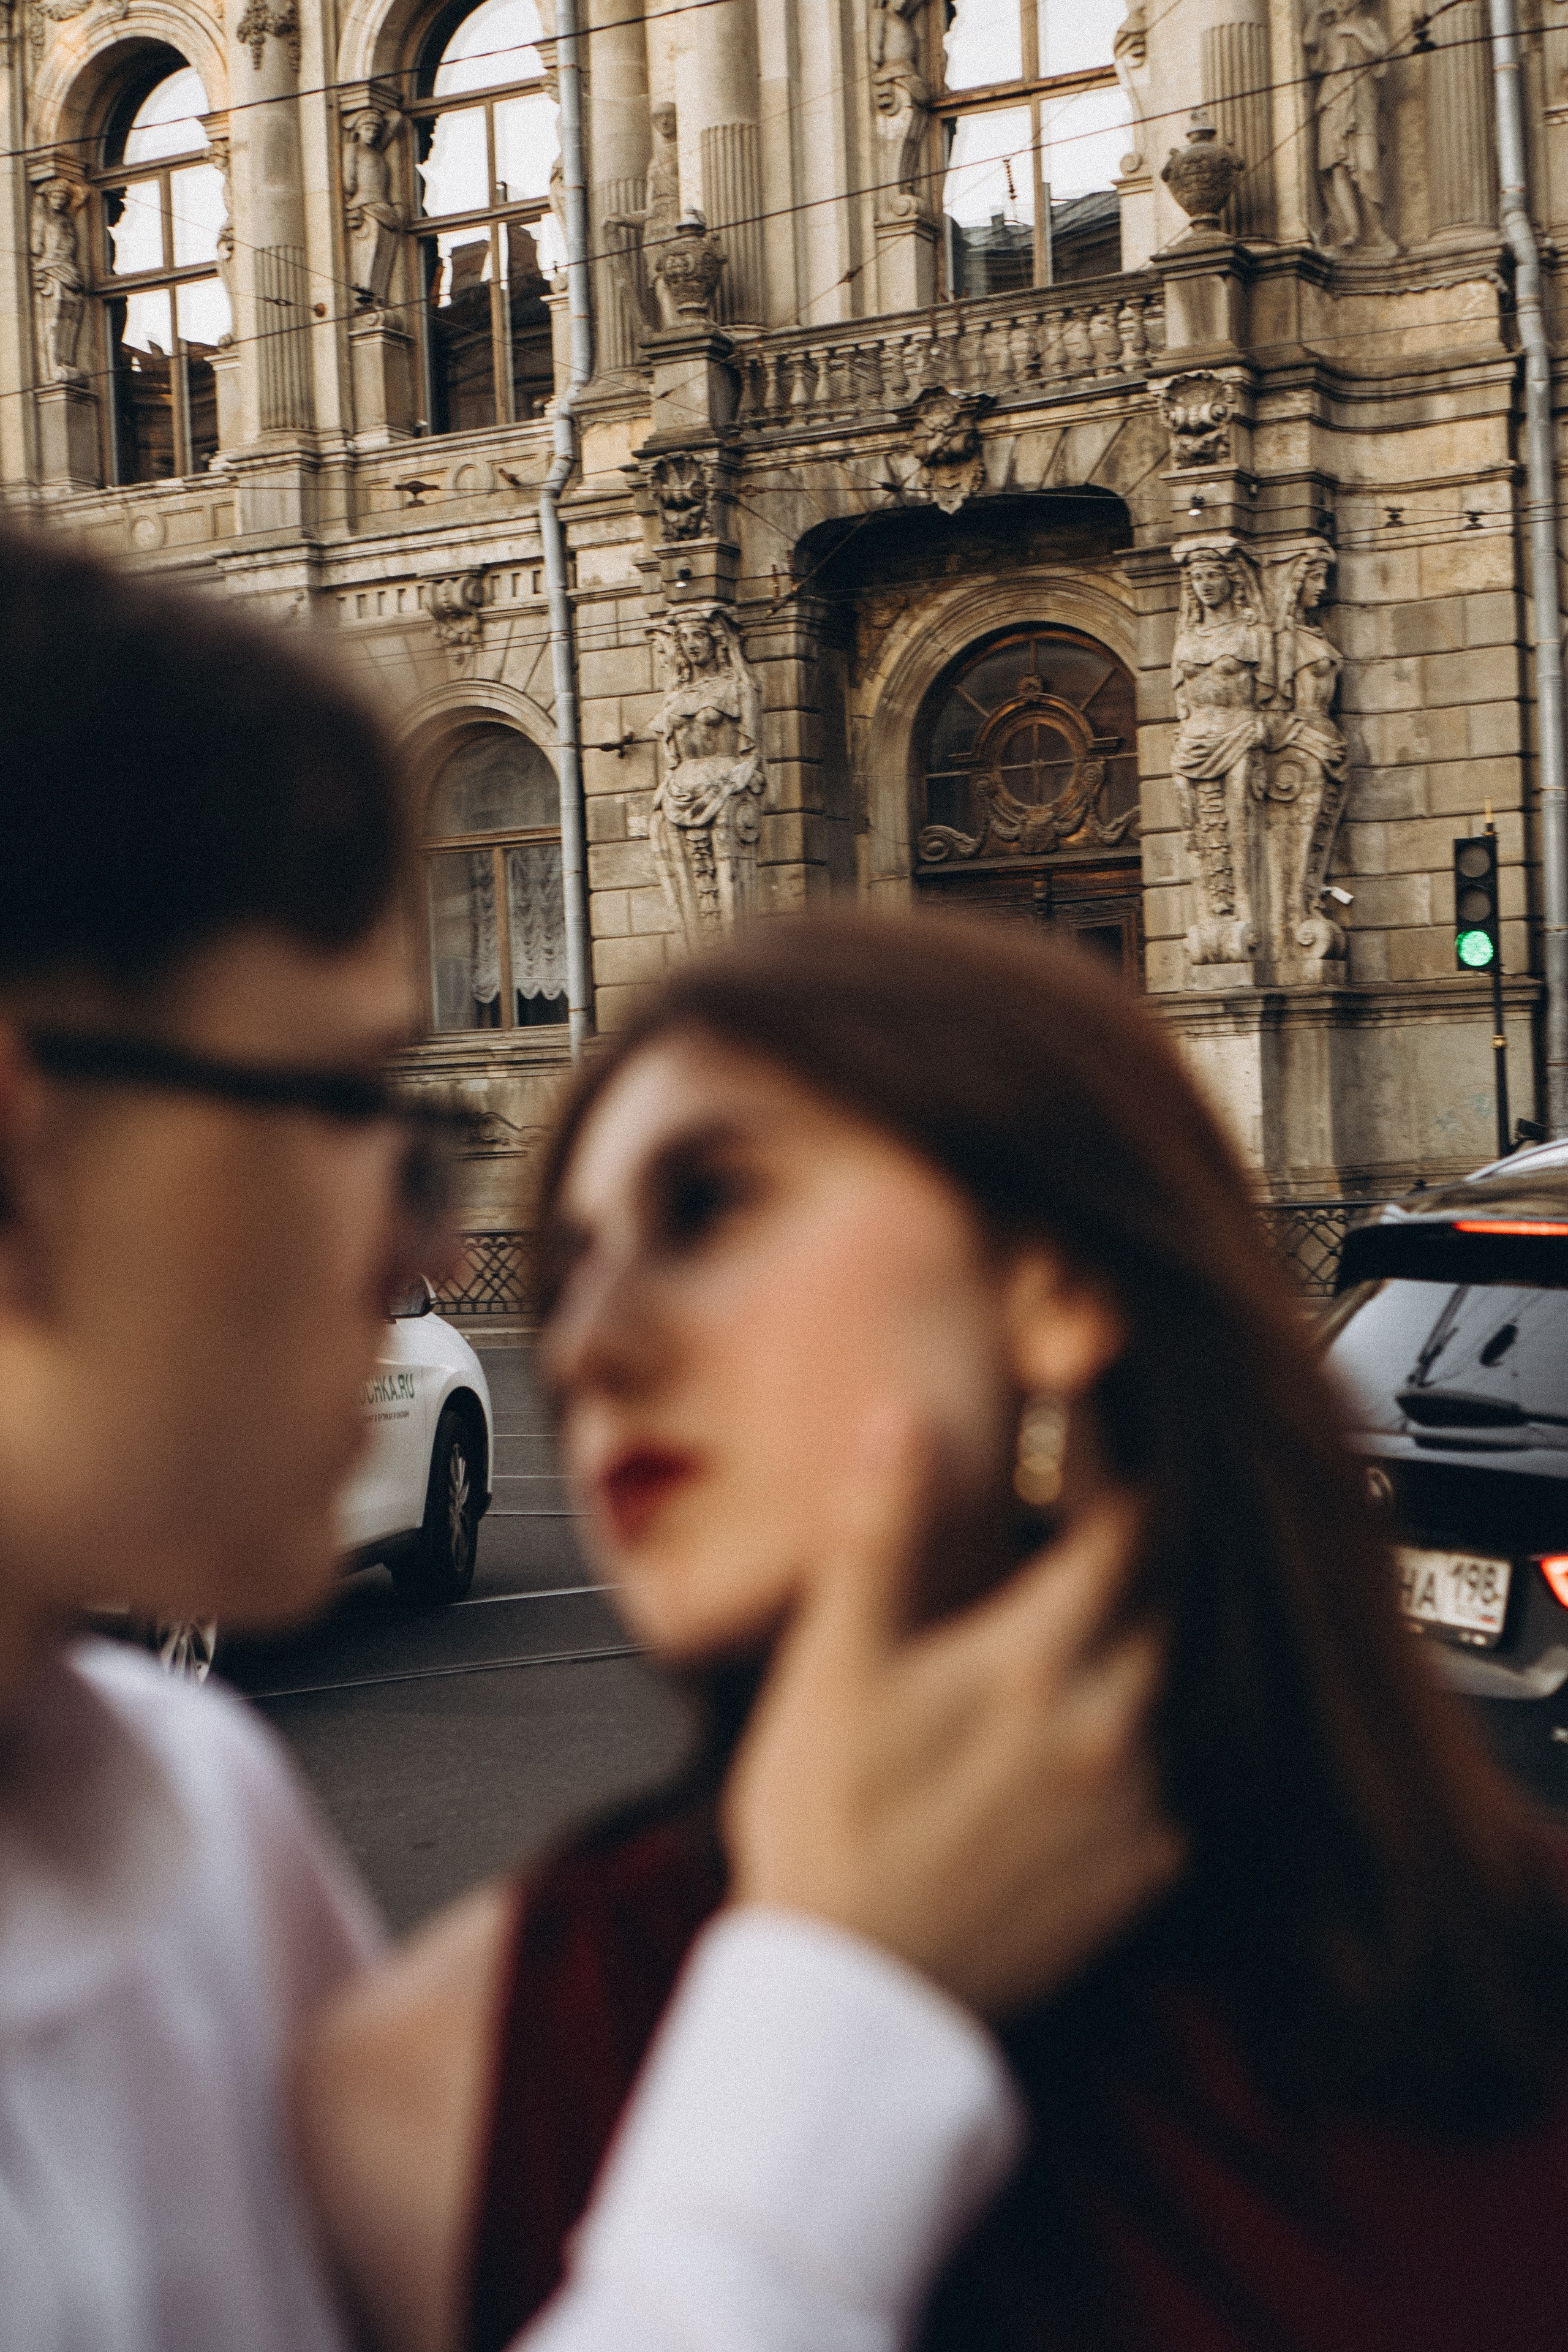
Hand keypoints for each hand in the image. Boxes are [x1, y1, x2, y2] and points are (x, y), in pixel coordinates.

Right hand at [722, 1415, 1185, 2017]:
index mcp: (1034, 1661)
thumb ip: (879, 1538)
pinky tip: (1112, 1736)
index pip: (1122, 1534)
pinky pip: (1182, 1785)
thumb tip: (900, 1421)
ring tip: (1123, 1626)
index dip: (1121, 1480)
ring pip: (1186, 1693)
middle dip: (1154, 1564)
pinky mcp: (1139, 1875)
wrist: (850, 1997)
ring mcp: (1134, 1808)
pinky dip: (1160, 1745)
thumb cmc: (828, 1821)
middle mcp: (1108, 1727)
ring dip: (1161, 1652)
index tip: (1112, 1455)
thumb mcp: (833, 1667)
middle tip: (1126, 1534)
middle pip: (1172, 1609)